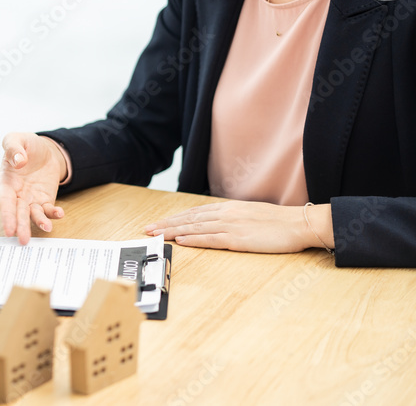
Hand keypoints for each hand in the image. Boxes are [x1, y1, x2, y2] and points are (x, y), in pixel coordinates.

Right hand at [0, 132, 65, 244]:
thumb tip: (18, 161)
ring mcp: (31, 199)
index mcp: (6, 181)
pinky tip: (59, 213)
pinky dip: (53, 213)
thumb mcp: (15, 139)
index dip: (6, 216)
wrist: (44, 150)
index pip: (5, 201)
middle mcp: (17, 194)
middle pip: (18, 213)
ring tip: (46, 228)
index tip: (9, 229)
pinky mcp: (45, 200)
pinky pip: (48, 209)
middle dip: (21, 226)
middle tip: (23, 240)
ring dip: (38, 222)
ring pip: (33, 214)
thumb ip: (13, 148)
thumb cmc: (25, 145)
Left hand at [144, 200, 317, 252]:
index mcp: (228, 208)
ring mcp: (232, 226)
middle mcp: (226, 214)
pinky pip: (212, 239)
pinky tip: (182, 240)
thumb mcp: (250, 215)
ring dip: (174, 231)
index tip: (160, 222)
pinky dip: (195, 240)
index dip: (175, 217)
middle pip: (190, 218)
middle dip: (167, 223)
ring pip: (196, 228)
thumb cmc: (278, 222)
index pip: (194, 212)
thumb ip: (232, 218)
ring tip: (157, 234)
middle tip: (148, 229)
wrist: (299, 223)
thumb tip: (217, 223)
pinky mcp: (239, 239)